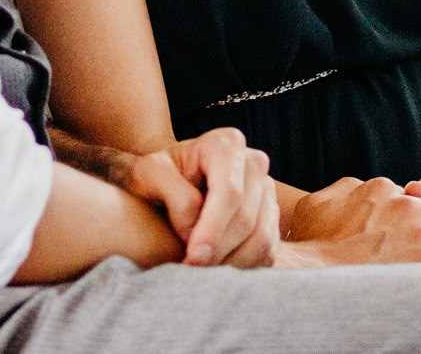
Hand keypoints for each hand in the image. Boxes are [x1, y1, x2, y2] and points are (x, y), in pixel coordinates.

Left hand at [122, 126, 278, 267]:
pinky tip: (216, 271)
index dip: (213, 228)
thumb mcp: (149, 174)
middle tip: (189, 272)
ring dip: (231, 264)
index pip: (229, 192)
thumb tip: (194, 227)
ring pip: (261, 238)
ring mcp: (266, 191)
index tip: (193, 257)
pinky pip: (268, 251)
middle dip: (218, 251)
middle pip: (246, 219)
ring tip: (200, 276)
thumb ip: (172, 194)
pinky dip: (243, 268)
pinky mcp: (271, 218)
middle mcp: (253, 163)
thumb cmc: (156, 178)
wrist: (166, 187)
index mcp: (226, 144)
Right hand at [281, 175, 420, 264]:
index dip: (415, 211)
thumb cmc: (312, 243)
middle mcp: (405, 204)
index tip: (410, 229)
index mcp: (380, 189)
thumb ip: (344, 190)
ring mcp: (420, 231)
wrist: (314, 274)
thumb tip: (358, 190)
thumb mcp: (318, 202)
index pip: (414, 194)